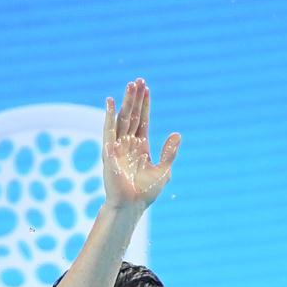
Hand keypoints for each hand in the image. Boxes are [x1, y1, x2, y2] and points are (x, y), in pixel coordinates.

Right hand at [102, 78, 180, 208]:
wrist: (131, 206)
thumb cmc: (146, 193)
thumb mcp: (163, 170)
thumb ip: (169, 152)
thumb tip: (177, 134)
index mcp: (141, 147)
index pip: (143, 120)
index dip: (145, 105)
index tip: (146, 89)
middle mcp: (128, 144)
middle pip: (133, 115)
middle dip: (136, 98)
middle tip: (139, 80)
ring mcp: (118, 147)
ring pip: (123, 119)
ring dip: (126, 101)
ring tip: (130, 85)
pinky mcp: (109, 152)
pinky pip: (109, 130)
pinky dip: (110, 115)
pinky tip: (111, 102)